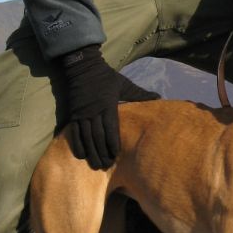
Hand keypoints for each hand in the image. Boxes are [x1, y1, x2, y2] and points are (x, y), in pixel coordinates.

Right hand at [58, 45, 158, 169]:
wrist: (83, 66)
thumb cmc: (107, 77)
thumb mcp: (125, 84)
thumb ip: (140, 94)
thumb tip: (159, 98)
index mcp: (108, 105)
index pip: (111, 128)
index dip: (112, 143)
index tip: (116, 155)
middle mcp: (94, 111)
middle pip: (98, 136)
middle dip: (102, 152)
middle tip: (106, 166)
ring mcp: (82, 114)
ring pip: (86, 137)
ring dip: (91, 152)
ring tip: (96, 165)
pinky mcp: (73, 114)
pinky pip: (74, 132)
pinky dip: (77, 144)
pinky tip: (81, 155)